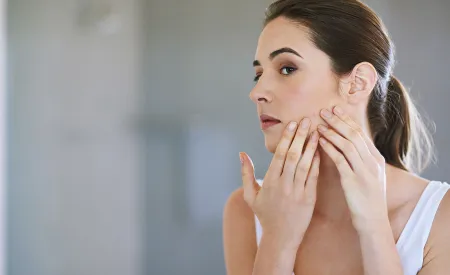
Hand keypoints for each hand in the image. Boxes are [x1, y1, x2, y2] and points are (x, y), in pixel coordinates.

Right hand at [240, 119, 319, 248]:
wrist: (281, 238)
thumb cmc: (265, 215)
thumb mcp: (250, 195)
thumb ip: (246, 173)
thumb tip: (242, 154)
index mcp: (270, 182)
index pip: (280, 154)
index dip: (287, 138)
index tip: (292, 124)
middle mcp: (284, 185)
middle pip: (293, 155)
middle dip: (300, 136)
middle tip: (307, 120)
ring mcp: (297, 192)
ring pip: (305, 164)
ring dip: (311, 146)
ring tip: (317, 131)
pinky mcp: (309, 199)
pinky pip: (314, 177)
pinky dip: (317, 163)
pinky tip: (320, 151)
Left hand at [318, 106, 387, 232]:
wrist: (373, 220)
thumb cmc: (368, 198)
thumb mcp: (370, 175)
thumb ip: (362, 159)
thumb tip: (350, 143)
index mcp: (376, 158)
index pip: (360, 133)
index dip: (346, 119)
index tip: (335, 109)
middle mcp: (372, 162)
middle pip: (354, 135)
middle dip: (338, 121)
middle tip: (324, 110)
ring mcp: (363, 171)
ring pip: (347, 144)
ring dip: (332, 132)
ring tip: (319, 124)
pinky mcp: (353, 180)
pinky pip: (340, 160)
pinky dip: (330, 148)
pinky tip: (320, 141)